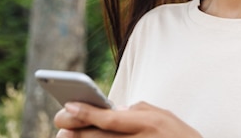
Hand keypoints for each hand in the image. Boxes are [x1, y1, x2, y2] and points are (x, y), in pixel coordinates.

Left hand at [54, 101, 202, 137]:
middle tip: (61, 127)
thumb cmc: (180, 136)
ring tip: (68, 137)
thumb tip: (114, 110)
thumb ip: (139, 109)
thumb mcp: (165, 115)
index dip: (87, 113)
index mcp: (149, 123)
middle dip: (76, 132)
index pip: (111, 119)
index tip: (68, 106)